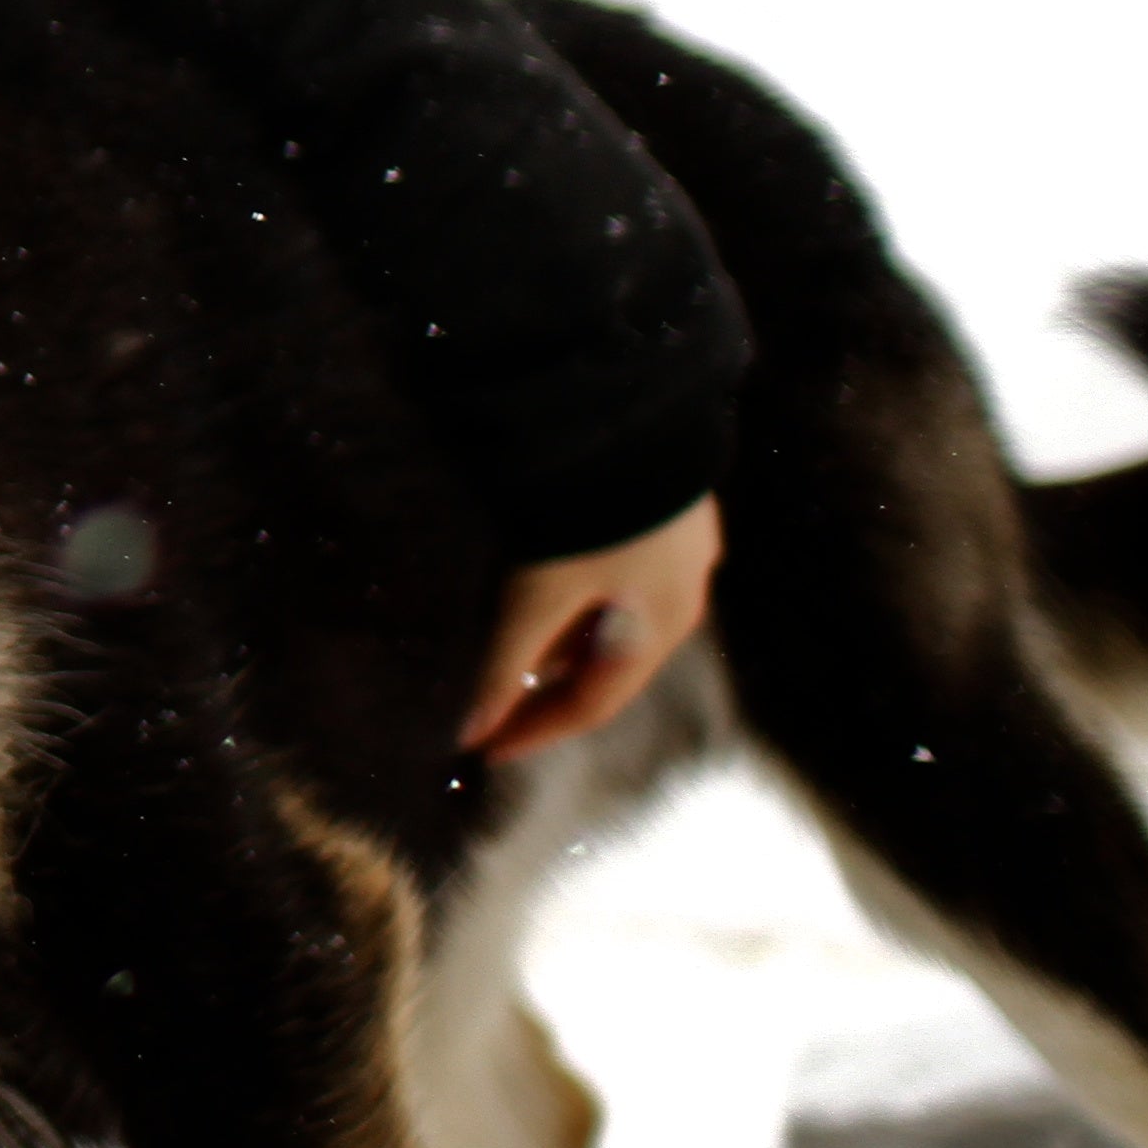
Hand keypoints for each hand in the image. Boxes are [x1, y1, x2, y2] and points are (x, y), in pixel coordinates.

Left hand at [459, 495, 723, 761]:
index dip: (533, 730)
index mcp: (664, 624)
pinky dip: (562, 587)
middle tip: (481, 699)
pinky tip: (523, 574)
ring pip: (603, 609)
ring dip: (552, 632)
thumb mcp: (538, 591)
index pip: (592, 703)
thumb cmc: (586, 506)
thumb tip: (468, 730)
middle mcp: (679, 587)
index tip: (481, 748)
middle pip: (602, 658)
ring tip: (491, 641)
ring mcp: (671, 538)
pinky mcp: (650, 495)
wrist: (625, 400)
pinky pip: (604, 564)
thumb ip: (502, 662)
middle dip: (541, 683)